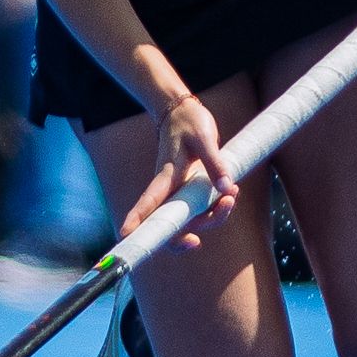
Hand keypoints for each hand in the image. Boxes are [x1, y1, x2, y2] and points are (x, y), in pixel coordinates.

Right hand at [119, 90, 237, 251]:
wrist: (184, 114)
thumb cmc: (190, 123)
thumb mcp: (204, 138)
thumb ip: (214, 163)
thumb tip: (225, 188)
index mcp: (167, 176)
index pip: (149, 202)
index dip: (137, 220)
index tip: (124, 235)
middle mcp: (170, 190)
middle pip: (169, 224)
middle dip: (182, 239)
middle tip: (197, 242)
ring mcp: (180, 192)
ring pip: (191, 220)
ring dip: (212, 218)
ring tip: (232, 197)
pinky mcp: (191, 191)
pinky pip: (202, 210)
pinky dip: (217, 209)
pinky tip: (230, 194)